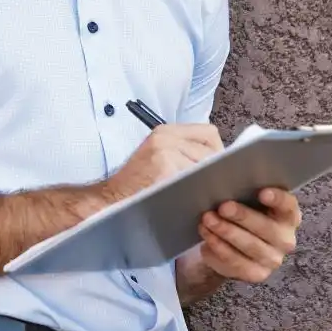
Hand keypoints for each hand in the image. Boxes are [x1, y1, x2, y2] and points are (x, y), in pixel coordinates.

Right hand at [105, 124, 223, 200]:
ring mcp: (165, 152)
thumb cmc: (137, 182)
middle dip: (215, 170)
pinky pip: (195, 180)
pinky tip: (191, 199)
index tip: (215, 168)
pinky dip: (197, 191)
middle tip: (210, 186)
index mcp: (165, 131)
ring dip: (208, 182)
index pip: (209, 133)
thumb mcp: (158, 155)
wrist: (111, 199)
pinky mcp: (165, 170)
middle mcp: (165, 137)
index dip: (217, 151)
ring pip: (206, 167)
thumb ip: (185, 151)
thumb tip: (220, 160)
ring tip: (199, 193)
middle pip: (211, 151)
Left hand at [197, 188, 300, 283]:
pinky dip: (219, 248)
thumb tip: (219, 171)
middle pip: (268, 228)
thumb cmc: (238, 210)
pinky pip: (237, 263)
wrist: (229, 242)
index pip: (289, 206)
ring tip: (207, 220)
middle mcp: (285, 238)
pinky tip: (207, 236)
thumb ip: (240, 186)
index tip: (262, 192)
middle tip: (222, 206)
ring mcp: (272, 259)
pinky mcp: (256, 274)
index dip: (278, 199)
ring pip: (250, 246)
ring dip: (227, 232)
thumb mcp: (241, 196)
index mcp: (287, 214)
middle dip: (243, 216)